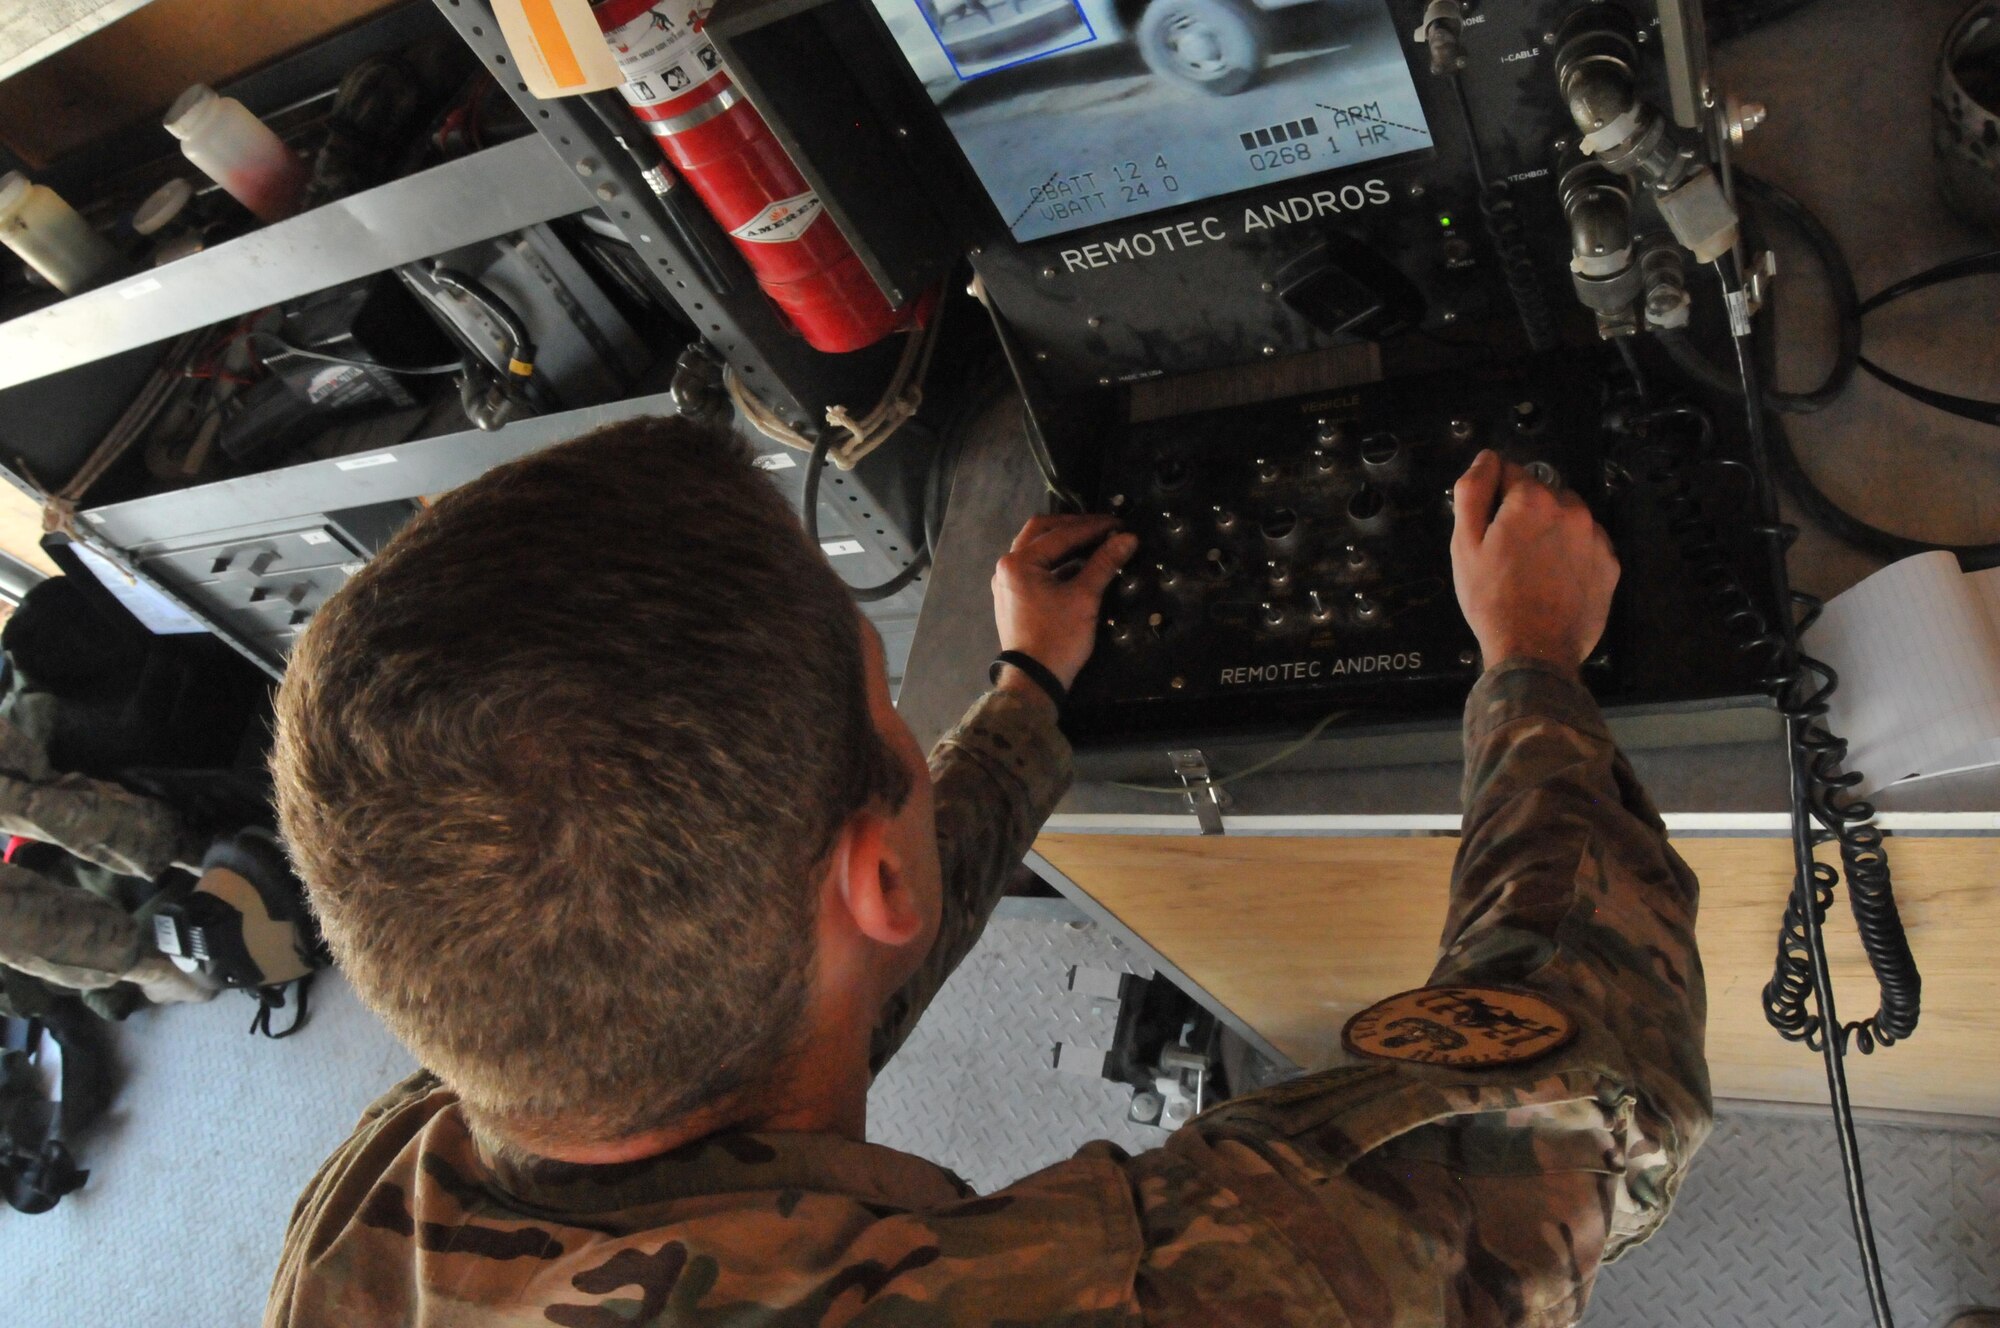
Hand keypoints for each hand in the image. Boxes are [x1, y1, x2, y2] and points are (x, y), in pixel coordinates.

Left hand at [992, 515, 1139, 690]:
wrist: (1034, 679)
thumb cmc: (1058, 638)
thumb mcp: (1084, 598)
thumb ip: (1104, 563)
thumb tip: (1128, 539)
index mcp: (1019, 562)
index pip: (1061, 534)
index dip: (1093, 527)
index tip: (1118, 524)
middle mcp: (1007, 566)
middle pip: (1041, 531)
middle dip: (1073, 526)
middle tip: (1103, 527)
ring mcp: (1006, 581)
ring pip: (1037, 548)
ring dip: (1064, 542)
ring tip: (1094, 542)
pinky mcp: (1013, 595)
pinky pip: (1035, 567)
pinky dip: (1056, 561)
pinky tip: (1079, 564)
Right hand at [1450, 449, 1618, 672]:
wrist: (1534, 651)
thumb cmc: (1492, 599)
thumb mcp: (1464, 544)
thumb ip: (1472, 490)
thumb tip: (1486, 458)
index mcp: (1532, 500)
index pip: (1508, 472)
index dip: (1492, 497)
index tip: (1488, 526)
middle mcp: (1571, 509)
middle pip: (1542, 493)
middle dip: (1525, 511)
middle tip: (1508, 551)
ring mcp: (1595, 537)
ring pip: (1568, 516)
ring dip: (1551, 529)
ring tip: (1533, 567)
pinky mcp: (1610, 564)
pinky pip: (1588, 544)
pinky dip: (1572, 553)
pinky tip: (1554, 579)